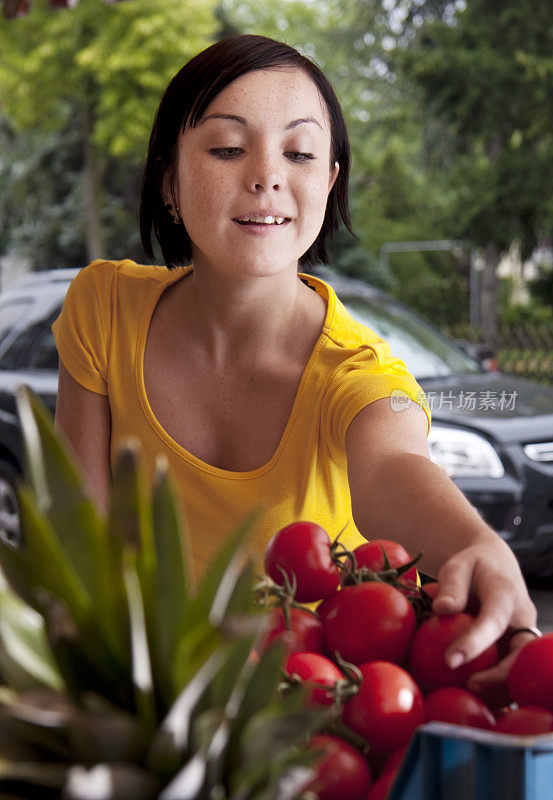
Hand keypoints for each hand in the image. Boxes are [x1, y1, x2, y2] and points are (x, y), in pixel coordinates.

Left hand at [430, 534, 536, 689]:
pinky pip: (512, 668)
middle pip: (521, 652)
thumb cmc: (472, 566)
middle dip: (501, 675)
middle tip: (470, 686)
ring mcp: (523, 633)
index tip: (451, 660)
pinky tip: (476, 697)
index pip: (494, 620)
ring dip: (501, 686)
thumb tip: (441, 609)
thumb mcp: (458, 565)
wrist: (496, 564)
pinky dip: (498, 685)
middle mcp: (522, 617)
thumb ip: (451, 586)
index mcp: (505, 593)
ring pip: (521, 666)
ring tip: (471, 696)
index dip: (475, 642)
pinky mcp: (518, 646)